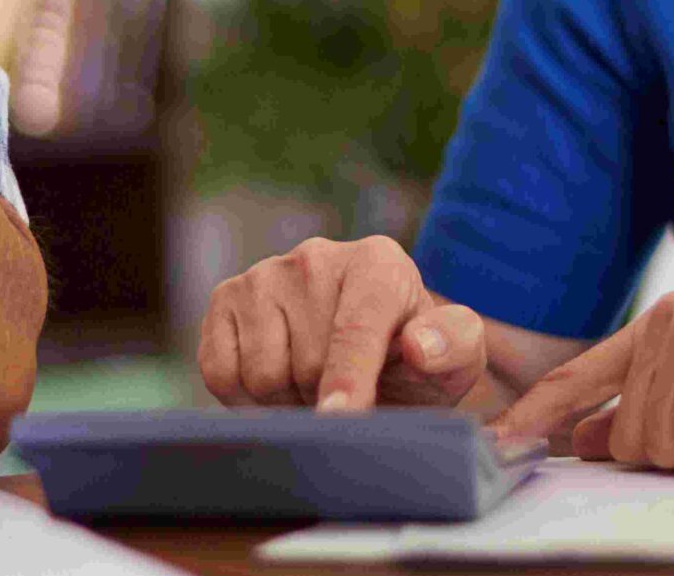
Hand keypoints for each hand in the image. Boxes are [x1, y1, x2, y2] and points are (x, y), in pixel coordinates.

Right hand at [198, 237, 487, 410]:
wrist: (369, 359)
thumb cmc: (414, 362)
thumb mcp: (454, 360)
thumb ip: (452, 347)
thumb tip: (421, 345)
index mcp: (378, 263)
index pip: (355, 328)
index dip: (349, 379)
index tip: (342, 416)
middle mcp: (316, 256)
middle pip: (306, 364)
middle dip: (326, 399)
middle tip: (348, 397)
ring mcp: (264, 274)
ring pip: (262, 374)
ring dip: (288, 401)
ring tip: (316, 386)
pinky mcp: (225, 298)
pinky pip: (220, 371)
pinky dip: (246, 397)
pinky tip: (279, 382)